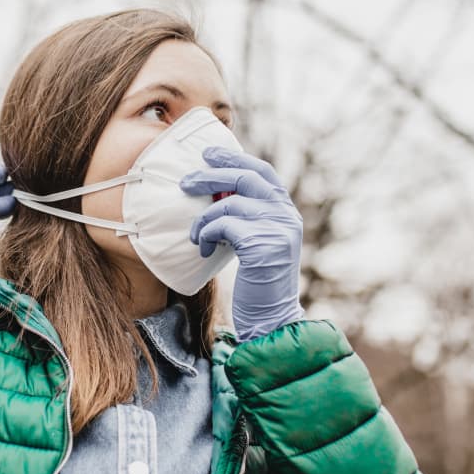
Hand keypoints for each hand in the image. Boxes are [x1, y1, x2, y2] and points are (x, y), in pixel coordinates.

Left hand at [180, 146, 304, 341]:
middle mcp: (286, 216)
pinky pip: (224, 226)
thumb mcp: (256, 242)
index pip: (262, 171)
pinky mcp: (264, 246)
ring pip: (230, 204)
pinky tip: (203, 248)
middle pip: (245, 178)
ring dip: (204, 217)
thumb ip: (248, 217)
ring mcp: (278, 229)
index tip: (209, 154)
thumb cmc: (257, 282)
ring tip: (195, 234)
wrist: (271, 319)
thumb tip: (216, 191)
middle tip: (186, 182)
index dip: (234, 159)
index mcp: (286, 211)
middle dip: (211, 176)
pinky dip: (207, 233)